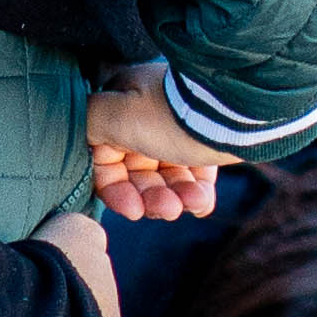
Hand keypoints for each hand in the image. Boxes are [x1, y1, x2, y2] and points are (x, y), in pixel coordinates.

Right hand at [87, 69, 236, 224]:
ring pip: (168, 178)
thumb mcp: (114, 116)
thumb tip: (82, 141)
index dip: (114, 190)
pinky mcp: (207, 142)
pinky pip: (195, 178)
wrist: (234, 109)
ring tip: (191, 202)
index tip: (132, 209)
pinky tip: (202, 203)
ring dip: (176, 198)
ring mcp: (179, 131)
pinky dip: (197, 195)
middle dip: (151, 198)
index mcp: (121, 106)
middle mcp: (147, 117)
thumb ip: (86, 128)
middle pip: (137, 173)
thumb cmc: (169, 113)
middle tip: (167, 210)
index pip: (105, 160)